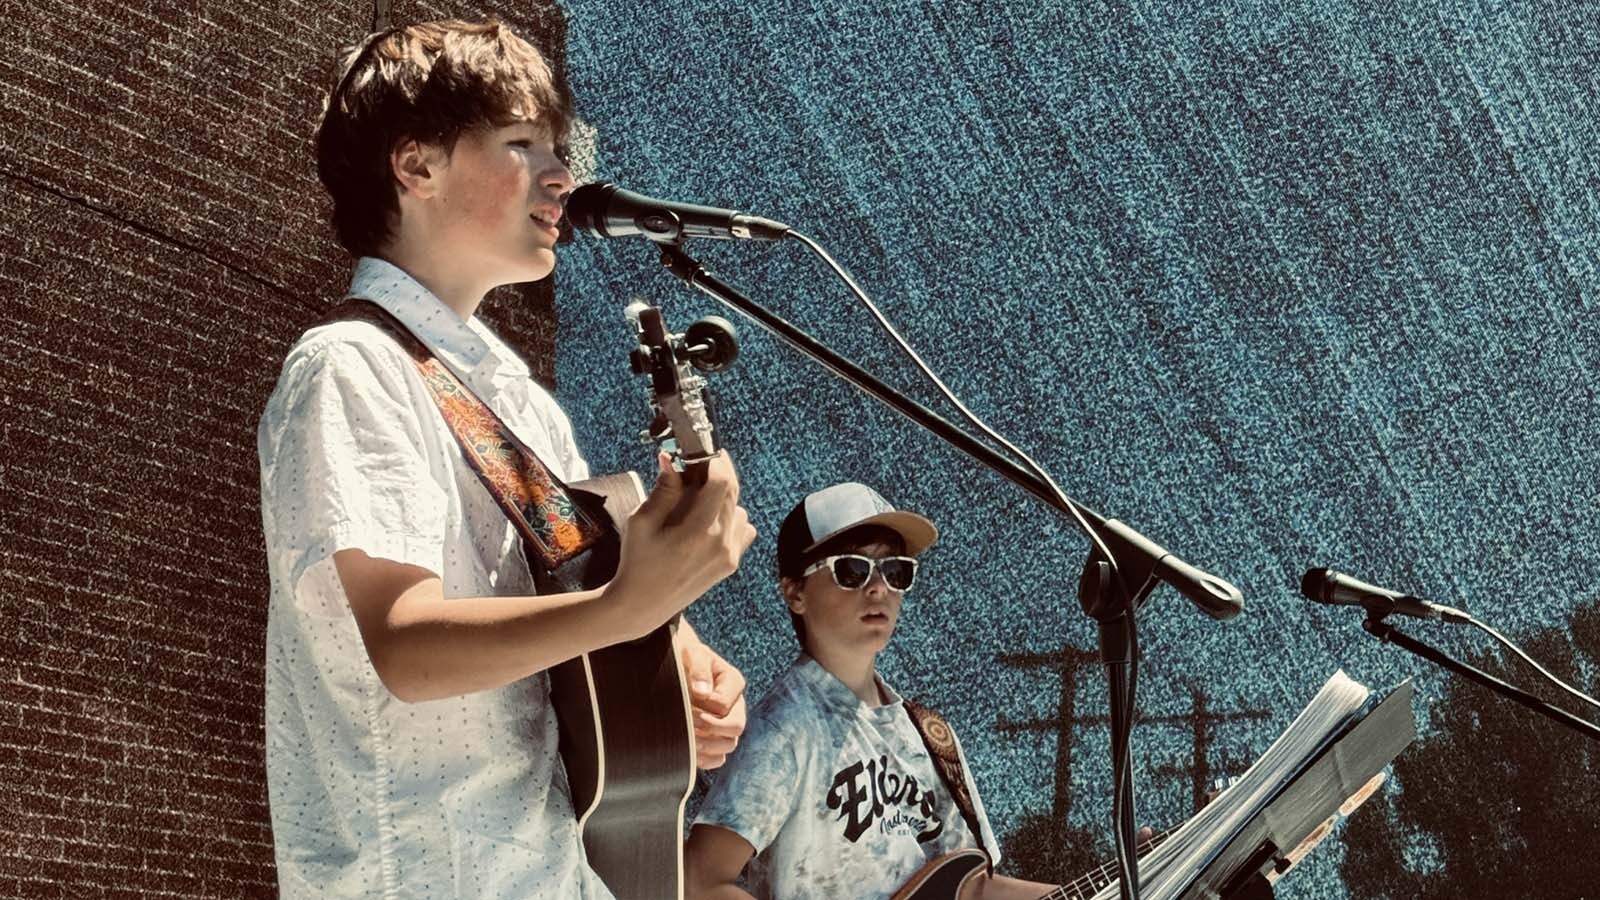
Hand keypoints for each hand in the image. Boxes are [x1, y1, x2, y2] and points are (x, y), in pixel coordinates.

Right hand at [607, 451, 755, 635]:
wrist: (642, 606)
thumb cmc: (636, 562)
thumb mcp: (641, 522)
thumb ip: (663, 490)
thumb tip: (671, 459)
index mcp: (697, 532)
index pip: (721, 484)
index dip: (716, 462)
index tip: (706, 453)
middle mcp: (720, 544)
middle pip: (733, 493)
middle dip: (718, 475)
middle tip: (698, 468)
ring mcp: (730, 555)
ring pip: (739, 509)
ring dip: (723, 499)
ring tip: (696, 503)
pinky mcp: (731, 563)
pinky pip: (743, 529)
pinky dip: (730, 519)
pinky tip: (707, 523)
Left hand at [679, 636, 746, 768]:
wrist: (677, 666)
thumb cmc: (685, 657)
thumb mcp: (692, 654)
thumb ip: (699, 669)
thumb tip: (702, 692)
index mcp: (733, 682)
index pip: (724, 705)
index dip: (705, 709)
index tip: (686, 706)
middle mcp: (735, 706)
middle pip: (735, 728)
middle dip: (709, 729)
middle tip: (687, 726)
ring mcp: (726, 724)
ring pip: (728, 746)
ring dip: (707, 746)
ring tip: (686, 739)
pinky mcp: (715, 739)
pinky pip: (718, 759)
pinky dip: (705, 760)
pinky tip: (688, 752)